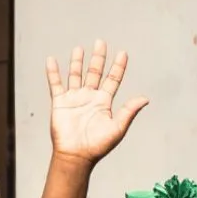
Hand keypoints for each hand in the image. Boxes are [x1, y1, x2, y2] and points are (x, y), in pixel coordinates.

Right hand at [46, 42, 147, 162]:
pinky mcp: (60, 103)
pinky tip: (51, 60)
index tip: (123, 53)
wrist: (76, 155)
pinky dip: (53, 73)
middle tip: (100, 42)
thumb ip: (129, 111)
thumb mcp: (118, 127)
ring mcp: (74, 99)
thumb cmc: (98, 145)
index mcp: (104, 102)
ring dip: (77, 62)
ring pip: (76, 76)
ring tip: (79, 48)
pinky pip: (55, 84)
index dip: (118, 66)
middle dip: (98, 58)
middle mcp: (89, 97)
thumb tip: (145, 98)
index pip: (113, 79)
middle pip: (94, 73)